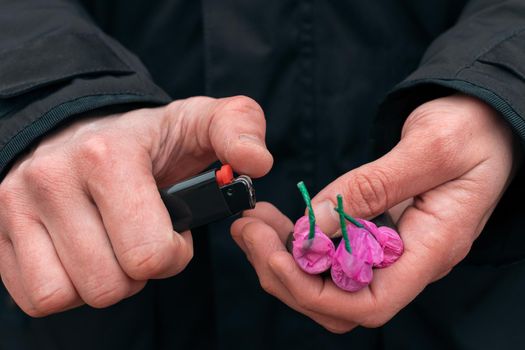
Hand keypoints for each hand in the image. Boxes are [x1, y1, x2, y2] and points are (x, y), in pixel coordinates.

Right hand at [0, 96, 272, 315]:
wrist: (83, 130)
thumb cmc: (151, 140)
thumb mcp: (201, 123)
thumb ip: (239, 129)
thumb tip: (257, 162)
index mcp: (109, 156)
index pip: (149, 255)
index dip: (174, 254)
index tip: (174, 229)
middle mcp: (52, 178)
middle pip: (109, 285)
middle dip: (139, 272)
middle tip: (142, 238)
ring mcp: (16, 205)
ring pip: (67, 295)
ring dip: (102, 282)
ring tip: (113, 245)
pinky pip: (35, 296)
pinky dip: (68, 288)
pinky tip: (84, 255)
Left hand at [231, 94, 516, 332]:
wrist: (487, 122)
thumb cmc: (472, 130)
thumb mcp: (429, 147)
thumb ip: (371, 188)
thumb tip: (314, 225)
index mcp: (431, 248)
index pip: (368, 304)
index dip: (314, 292)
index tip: (277, 256)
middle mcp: (409, 260)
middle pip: (338, 301)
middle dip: (285, 276)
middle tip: (248, 232)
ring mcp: (392, 249)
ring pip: (329, 282)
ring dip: (284, 260)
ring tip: (252, 224)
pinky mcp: (378, 232)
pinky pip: (334, 254)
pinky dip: (299, 244)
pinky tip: (277, 222)